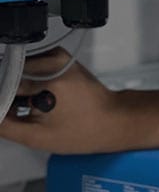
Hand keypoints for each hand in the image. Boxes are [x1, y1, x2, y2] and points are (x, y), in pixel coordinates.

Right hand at [0, 48, 134, 153]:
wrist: (114, 120)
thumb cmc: (83, 132)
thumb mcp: (38, 137)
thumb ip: (4, 125)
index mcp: (48, 81)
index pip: (3, 84)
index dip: (3, 102)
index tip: (8, 113)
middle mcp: (52, 60)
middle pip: (9, 74)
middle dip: (8, 95)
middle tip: (24, 112)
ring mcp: (56, 55)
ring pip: (16, 70)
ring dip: (16, 89)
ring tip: (30, 107)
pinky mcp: (58, 56)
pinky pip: (29, 67)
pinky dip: (27, 82)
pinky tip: (36, 98)